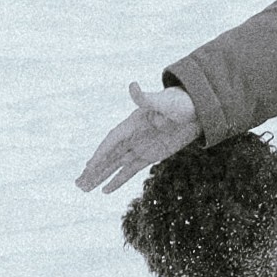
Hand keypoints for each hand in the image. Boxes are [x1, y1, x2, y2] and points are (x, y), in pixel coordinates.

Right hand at [76, 81, 201, 192]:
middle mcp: (133, 136)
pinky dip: (118, 180)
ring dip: (100, 177)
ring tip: (84, 188)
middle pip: (109, 156)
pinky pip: (130, 171)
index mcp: (133, 123)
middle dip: (94, 170)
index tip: (89, 167)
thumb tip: (132, 85)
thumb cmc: (180, 102)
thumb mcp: (164, 102)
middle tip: (78, 183)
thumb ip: (146, 98)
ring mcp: (140, 147)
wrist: (197, 109)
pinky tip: (105, 191)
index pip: (112, 141)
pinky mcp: (150, 156)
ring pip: (115, 165)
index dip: (100, 154)